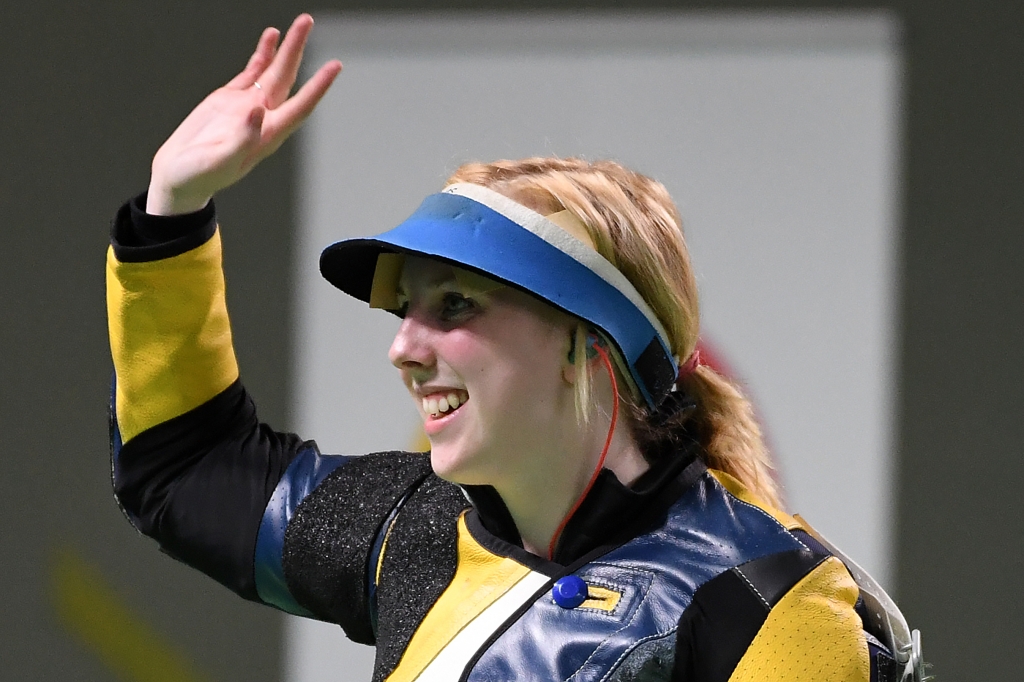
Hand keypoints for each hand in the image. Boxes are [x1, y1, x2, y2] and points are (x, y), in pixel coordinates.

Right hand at [146, 14, 341, 214]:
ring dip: (284, 49)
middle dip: (298, 50)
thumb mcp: (218, 162)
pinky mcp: (229, 99)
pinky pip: (251, 72)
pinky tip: (271, 39)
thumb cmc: (199, 177)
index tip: (334, 66)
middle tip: (307, 21)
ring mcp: (247, 107)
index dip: (318, 87)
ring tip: (298, 24)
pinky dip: (262, 55)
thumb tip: (257, 111)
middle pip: (287, 79)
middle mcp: (263, 117)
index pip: (299, 106)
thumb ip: (241, 139)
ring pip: (272, 71)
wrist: (178, 176)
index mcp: (267, 135)